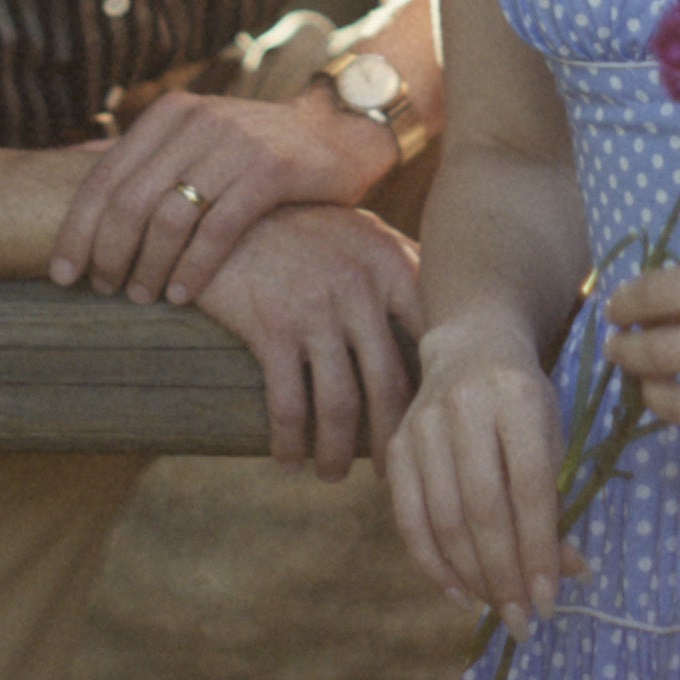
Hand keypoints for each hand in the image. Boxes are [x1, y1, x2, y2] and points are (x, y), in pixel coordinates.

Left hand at [49, 87, 390, 306]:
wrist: (341, 132)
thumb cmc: (258, 148)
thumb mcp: (199, 135)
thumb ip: (146, 152)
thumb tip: (71, 162)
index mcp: (169, 114)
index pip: (104, 176)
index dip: (76, 229)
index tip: (62, 274)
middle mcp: (197, 121)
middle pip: (129, 200)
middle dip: (107, 253)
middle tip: (102, 291)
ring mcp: (235, 143)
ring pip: (169, 217)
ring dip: (148, 266)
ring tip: (141, 297)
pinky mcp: (271, 170)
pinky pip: (218, 229)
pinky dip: (194, 269)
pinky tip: (183, 296)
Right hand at [189, 203, 421, 478]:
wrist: (230, 206)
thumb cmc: (304, 225)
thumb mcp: (364, 233)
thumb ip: (406, 267)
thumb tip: (448, 311)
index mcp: (393, 266)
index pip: (433, 339)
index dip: (437, 391)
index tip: (437, 427)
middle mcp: (361, 289)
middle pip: (390, 385)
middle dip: (391, 439)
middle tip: (389, 473)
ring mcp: (317, 309)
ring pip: (341, 404)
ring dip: (338, 452)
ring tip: (333, 474)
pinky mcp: (272, 327)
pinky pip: (288, 403)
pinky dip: (290, 442)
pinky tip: (288, 459)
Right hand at [388, 319, 579, 640]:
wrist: (470, 344)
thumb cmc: (523, 398)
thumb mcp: (551, 434)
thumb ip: (557, 499)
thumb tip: (569, 572)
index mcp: (517, 397)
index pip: (529, 486)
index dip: (540, 549)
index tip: (551, 600)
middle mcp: (465, 406)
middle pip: (483, 508)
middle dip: (506, 575)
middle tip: (524, 622)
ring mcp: (422, 424)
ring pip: (444, 519)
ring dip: (473, 577)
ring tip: (499, 610)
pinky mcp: (396, 444)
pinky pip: (409, 518)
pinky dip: (433, 564)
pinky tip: (459, 594)